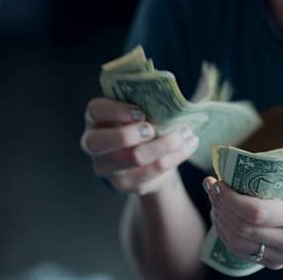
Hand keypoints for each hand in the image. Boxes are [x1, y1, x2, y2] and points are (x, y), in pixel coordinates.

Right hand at [80, 98, 198, 194]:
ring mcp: (108, 168)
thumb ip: (145, 102)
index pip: (96, 111)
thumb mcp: (138, 110)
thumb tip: (170, 99)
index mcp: (96, 119)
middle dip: (131, 133)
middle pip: (102, 142)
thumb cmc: (141, 124)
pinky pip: (154, 170)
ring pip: (134, 157)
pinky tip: (189, 145)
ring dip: (165, 144)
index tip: (141, 113)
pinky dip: (176, 156)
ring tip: (185, 133)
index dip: (117, 111)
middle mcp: (94, 145)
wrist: (147, 157)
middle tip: (153, 129)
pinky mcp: (126, 184)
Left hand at [203, 174, 282, 269]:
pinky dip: (227, 233)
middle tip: (211, 187)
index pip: (256, 212)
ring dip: (220, 220)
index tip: (218, 181)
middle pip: (243, 229)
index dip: (229, 198)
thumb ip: (271, 176)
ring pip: (238, 243)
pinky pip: (242, 252)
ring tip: (215, 200)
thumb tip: (231, 168)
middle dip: (220, 206)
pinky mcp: (278, 263)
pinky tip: (223, 216)